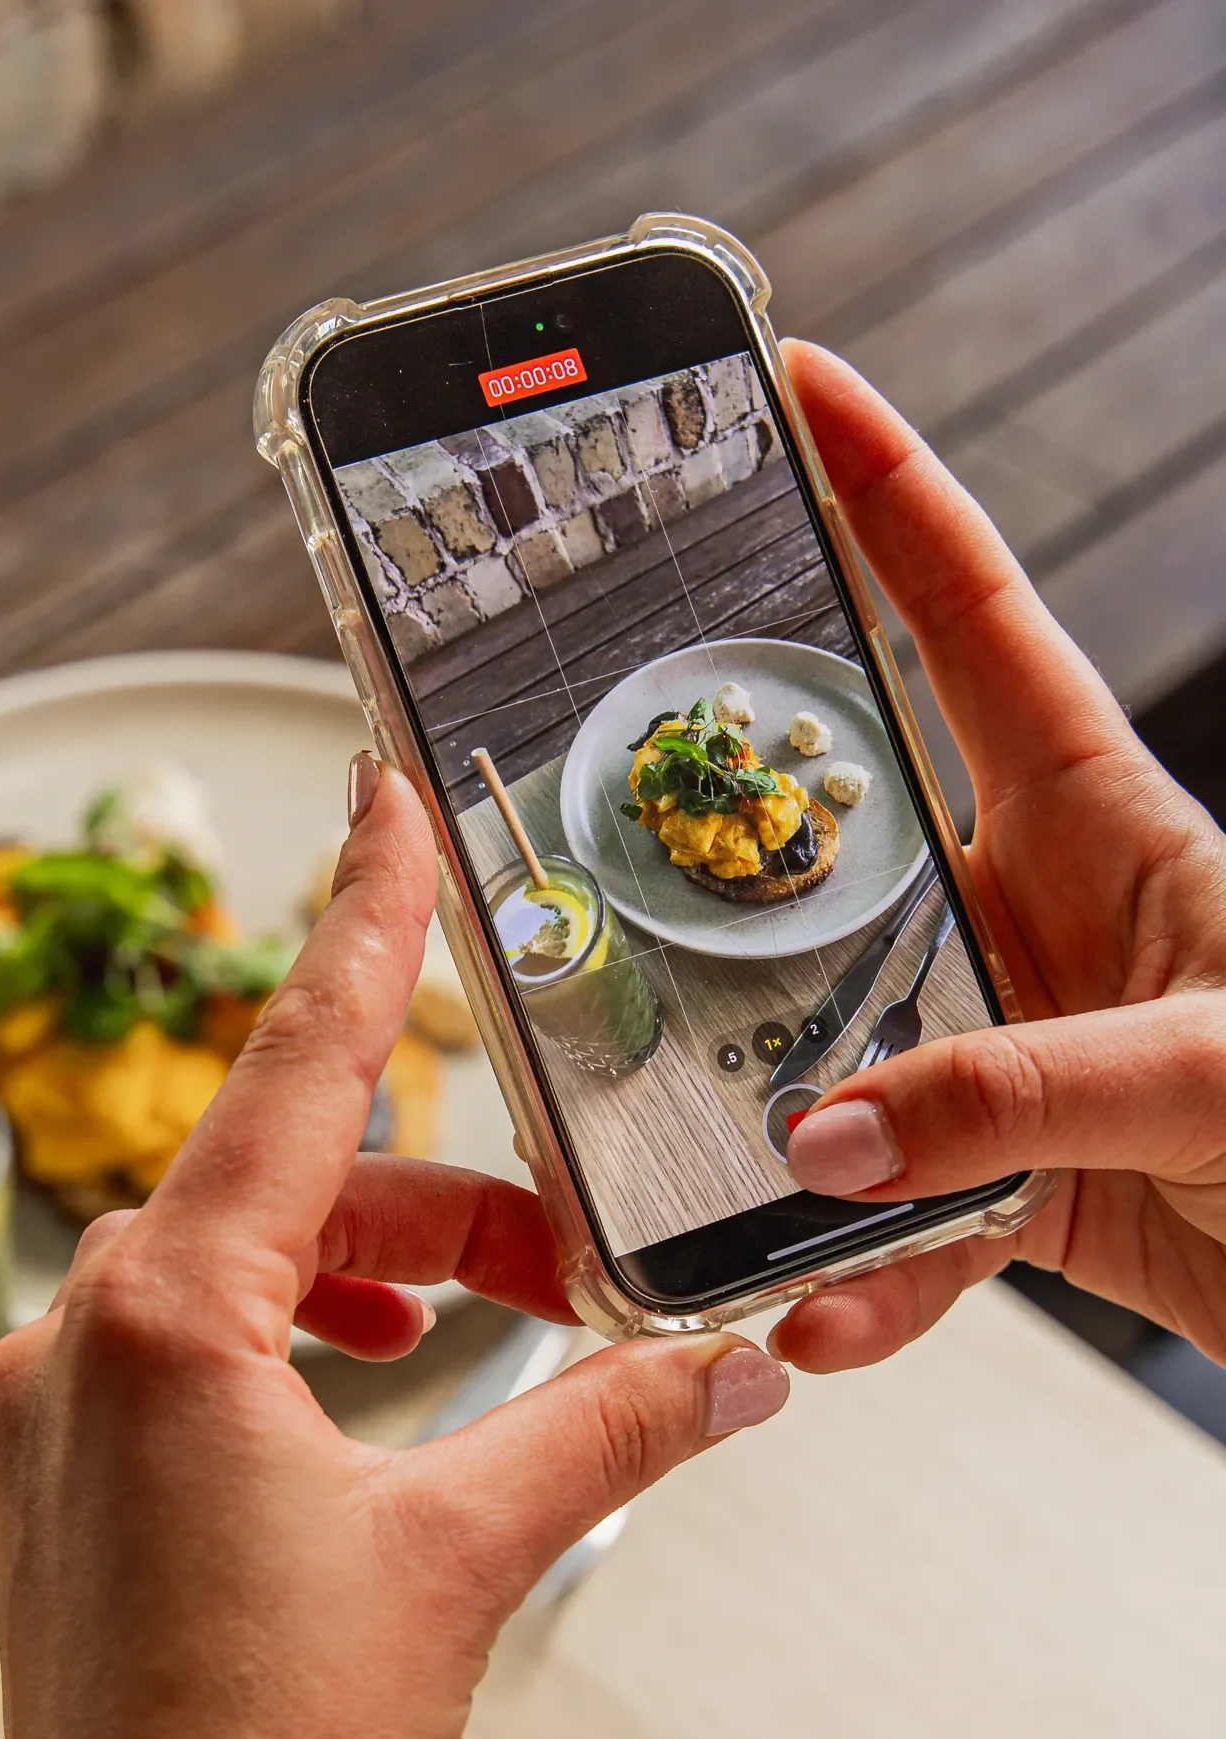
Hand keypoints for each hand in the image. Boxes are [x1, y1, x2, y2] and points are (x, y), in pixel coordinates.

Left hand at [0, 755, 788, 1738]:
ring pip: (226, 1265)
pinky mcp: (52, 1481)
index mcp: (160, 1319)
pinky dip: (281, 1335)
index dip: (358, 924)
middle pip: (283, 1188)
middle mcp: (74, 1343)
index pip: (291, 1069)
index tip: (379, 805)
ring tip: (466, 1334)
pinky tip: (353, 1388)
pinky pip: (171, 1343)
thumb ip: (611, 1426)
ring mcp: (46, 1416)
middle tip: (562, 1275)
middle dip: (434, 1211)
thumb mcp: (469, 1554)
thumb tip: (738, 1365)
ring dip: (359, 1275)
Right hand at [773, 341, 1225, 1372]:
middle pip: (839, 833)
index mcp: (1096, 815)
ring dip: (765, 1111)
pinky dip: (854, 1276)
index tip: (793, 391)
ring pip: (830, 1043)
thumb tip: (830, 1131)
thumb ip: (1023, 1085)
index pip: (965, 619)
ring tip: (698, 1155)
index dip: (883, 494)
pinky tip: (817, 1312)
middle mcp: (1023, 913)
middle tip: (609, 797)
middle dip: (727, 816)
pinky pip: (891, 1218)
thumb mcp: (1214, 1064)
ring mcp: (998, 1042)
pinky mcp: (997, 1174)